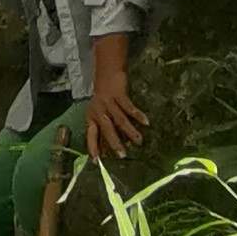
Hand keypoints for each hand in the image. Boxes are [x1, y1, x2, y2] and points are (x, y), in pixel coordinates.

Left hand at [85, 38, 147, 161]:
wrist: (106, 74)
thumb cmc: (104, 99)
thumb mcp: (99, 113)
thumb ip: (104, 130)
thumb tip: (108, 151)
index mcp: (92, 117)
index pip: (90, 135)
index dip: (93, 147)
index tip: (96, 161)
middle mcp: (99, 111)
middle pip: (107, 129)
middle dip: (114, 143)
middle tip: (122, 155)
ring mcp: (108, 102)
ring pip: (120, 119)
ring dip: (129, 131)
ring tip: (139, 141)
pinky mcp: (118, 95)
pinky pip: (128, 107)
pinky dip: (137, 115)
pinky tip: (146, 122)